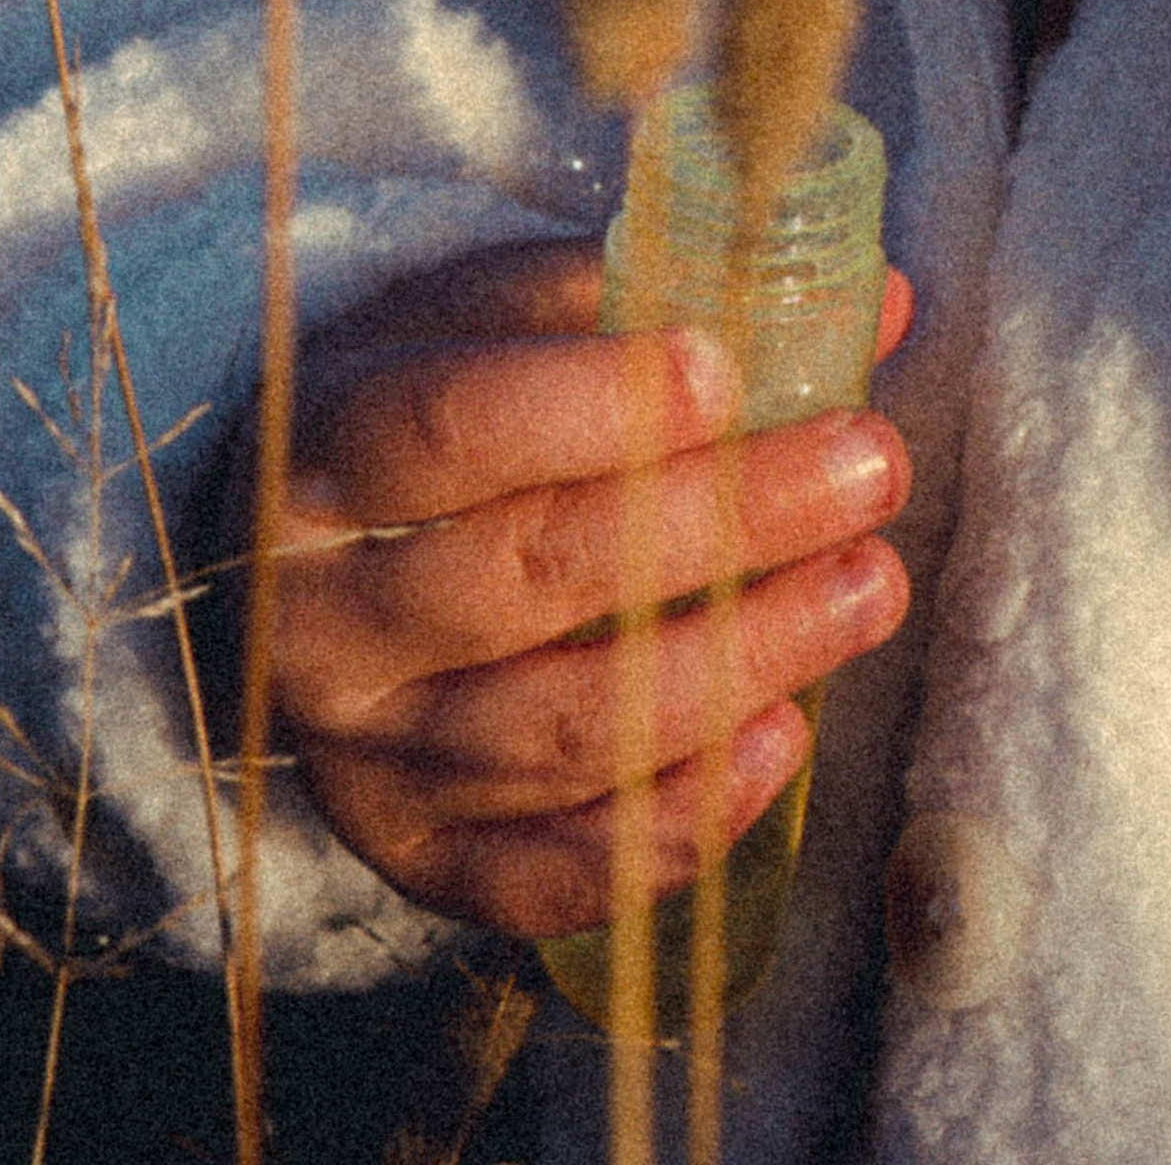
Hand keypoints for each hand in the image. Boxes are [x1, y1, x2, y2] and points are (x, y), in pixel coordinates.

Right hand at [252, 238, 912, 936]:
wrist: (296, 565)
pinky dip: (681, 820)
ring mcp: (365, 758)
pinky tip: (782, 736)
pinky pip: (554, 874)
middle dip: (722, 524)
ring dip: (740, 660)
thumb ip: (657, 296)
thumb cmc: (426, 411)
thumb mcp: (496, 318)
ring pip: (564, 733)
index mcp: (322, 456)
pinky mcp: (419, 860)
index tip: (728, 374)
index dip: (593, 405)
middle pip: (530, 578)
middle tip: (868, 468)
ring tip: (867, 587)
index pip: (448, 429)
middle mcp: (323, 623)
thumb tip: (873, 304)